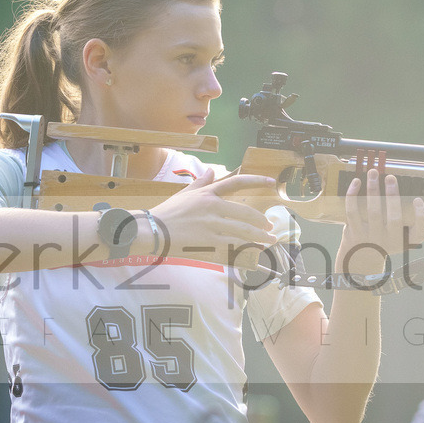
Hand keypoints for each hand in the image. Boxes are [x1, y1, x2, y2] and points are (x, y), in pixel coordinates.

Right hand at [149, 168, 277, 260]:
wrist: (152, 230)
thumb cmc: (167, 212)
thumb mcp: (184, 194)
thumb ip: (200, 183)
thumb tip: (211, 170)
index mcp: (208, 193)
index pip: (237, 182)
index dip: (257, 180)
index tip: (272, 182)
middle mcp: (213, 207)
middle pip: (246, 213)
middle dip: (261, 222)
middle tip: (270, 228)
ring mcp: (212, 225)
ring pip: (243, 231)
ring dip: (259, 237)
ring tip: (269, 242)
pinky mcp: (209, 242)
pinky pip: (233, 245)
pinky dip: (245, 249)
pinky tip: (254, 252)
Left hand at [339, 170, 423, 273]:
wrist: (359, 260)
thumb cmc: (383, 242)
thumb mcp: (398, 239)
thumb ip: (406, 222)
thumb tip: (400, 189)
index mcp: (403, 241)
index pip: (420, 234)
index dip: (422, 217)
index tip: (417, 200)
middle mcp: (388, 241)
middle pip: (395, 218)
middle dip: (393, 195)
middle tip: (390, 177)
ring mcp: (370, 238)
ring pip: (373, 211)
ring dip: (373, 189)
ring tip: (373, 172)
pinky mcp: (353, 233)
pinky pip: (352, 211)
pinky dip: (353, 195)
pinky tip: (356, 182)